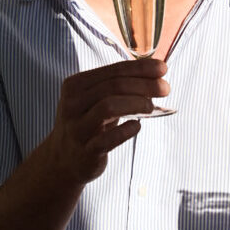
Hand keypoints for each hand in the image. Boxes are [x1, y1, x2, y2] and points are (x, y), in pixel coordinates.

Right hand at [46, 58, 170, 185]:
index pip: (113, 71)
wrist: (64, 160)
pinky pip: (109, 138)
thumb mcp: (95, 100)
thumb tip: (156, 74)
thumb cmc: (88, 124)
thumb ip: (119, 86)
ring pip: (108, 106)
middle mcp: (72, 104)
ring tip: (151, 108)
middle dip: (144, 85)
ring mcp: (77, 128)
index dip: (141, 68)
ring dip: (136, 104)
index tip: (163, 69)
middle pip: (114, 86)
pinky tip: (136, 126)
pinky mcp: (86, 151)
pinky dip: (127, 130)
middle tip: (165, 88)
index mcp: (75, 85)